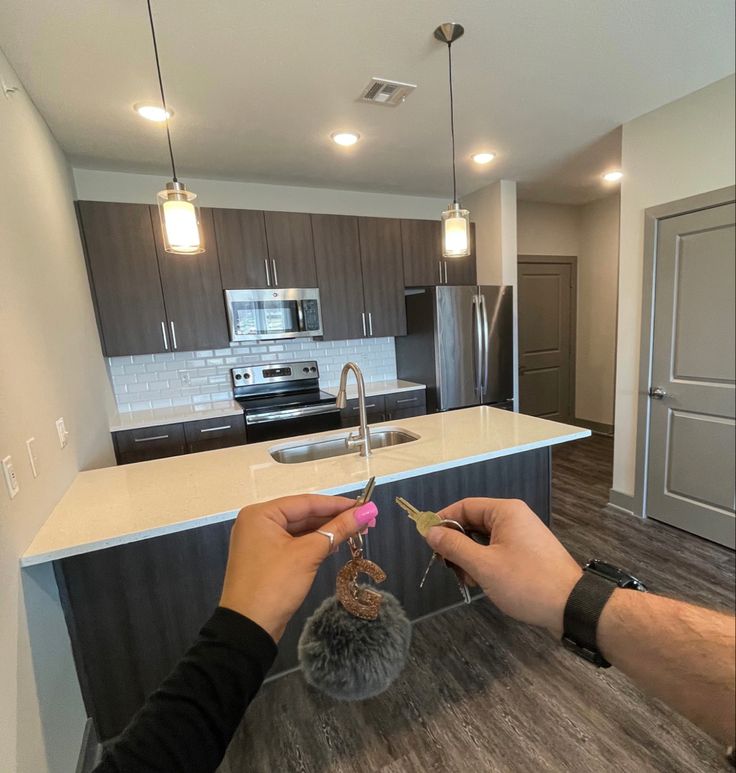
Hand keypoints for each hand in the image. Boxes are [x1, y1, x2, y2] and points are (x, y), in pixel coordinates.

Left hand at [219, 494, 377, 641]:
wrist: (249, 629)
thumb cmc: (276, 584)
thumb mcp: (309, 554)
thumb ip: (338, 529)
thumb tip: (368, 512)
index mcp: (261, 514)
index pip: (306, 502)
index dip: (338, 504)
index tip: (366, 506)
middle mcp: (258, 523)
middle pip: (303, 515)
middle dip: (334, 519)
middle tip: (366, 521)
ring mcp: (260, 542)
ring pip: (300, 530)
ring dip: (326, 532)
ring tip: (357, 532)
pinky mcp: (266, 559)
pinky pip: (294, 544)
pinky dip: (314, 544)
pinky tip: (335, 545)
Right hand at [426, 498, 581, 636]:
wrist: (572, 606)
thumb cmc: (525, 582)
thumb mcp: (483, 565)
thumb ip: (454, 546)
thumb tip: (430, 532)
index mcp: (505, 511)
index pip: (464, 506)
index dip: (443, 520)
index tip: (427, 539)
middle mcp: (515, 518)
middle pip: (474, 522)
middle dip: (457, 544)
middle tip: (447, 567)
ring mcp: (523, 535)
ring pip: (484, 539)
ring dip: (470, 558)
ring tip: (468, 580)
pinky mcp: (529, 553)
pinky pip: (498, 550)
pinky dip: (486, 563)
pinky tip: (483, 582)